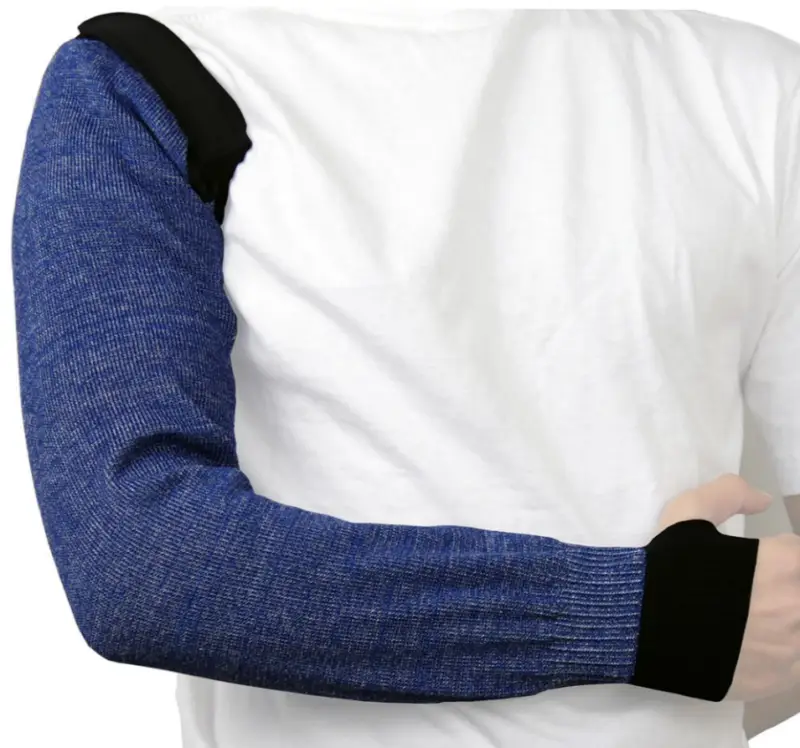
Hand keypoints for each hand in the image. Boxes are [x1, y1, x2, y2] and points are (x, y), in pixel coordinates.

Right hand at [655, 474, 799, 702]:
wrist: (635, 623)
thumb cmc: (665, 566)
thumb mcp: (686, 514)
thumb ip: (728, 494)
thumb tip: (763, 499)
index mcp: (782, 564)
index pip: (798, 554)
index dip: (778, 556)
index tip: (756, 563)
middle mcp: (795, 606)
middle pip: (799, 592)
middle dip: (783, 589)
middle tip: (750, 591)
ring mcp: (789, 648)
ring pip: (798, 629)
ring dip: (783, 621)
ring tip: (749, 620)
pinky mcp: (775, 680)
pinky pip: (793, 664)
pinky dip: (777, 654)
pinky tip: (747, 646)